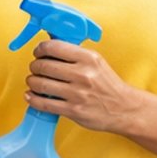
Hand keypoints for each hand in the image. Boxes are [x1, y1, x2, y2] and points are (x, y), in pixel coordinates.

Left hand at [25, 40, 140, 134]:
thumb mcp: (96, 62)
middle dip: (34, 67)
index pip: (53, 47)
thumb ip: (75, 55)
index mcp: (88, 58)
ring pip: (40, 84)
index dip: (40, 49)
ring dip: (32, 82)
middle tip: (36, 69)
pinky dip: (33, 99)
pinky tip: (31, 96)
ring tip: (34, 82)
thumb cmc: (108, 85)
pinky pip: (44, 103)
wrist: (124, 108)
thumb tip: (49, 47)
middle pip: (43, 66)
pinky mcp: (74, 110)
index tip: (38, 53)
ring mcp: (77, 93)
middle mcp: (83, 74)